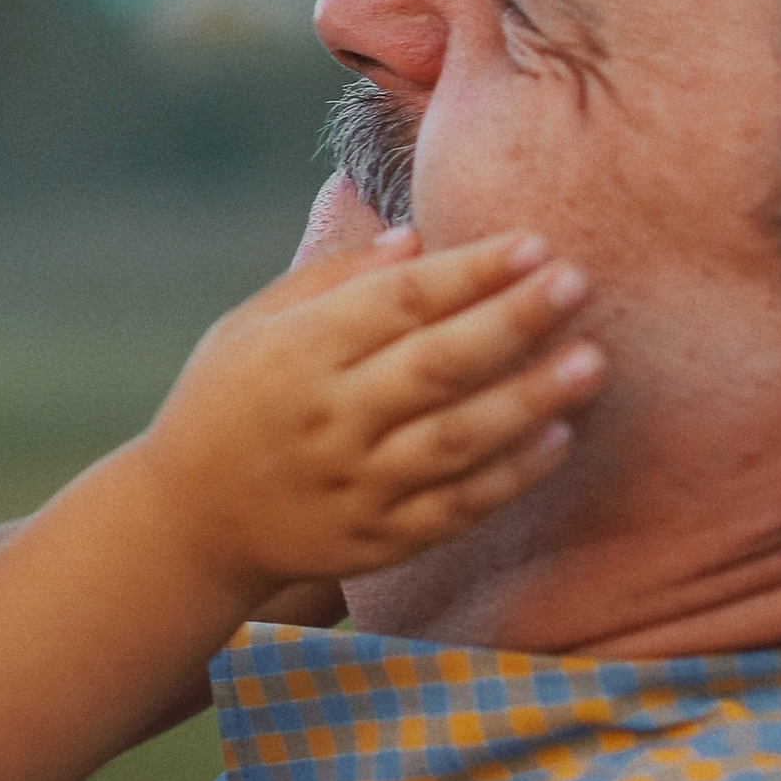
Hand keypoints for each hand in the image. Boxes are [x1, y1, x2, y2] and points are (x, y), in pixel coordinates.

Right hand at [133, 230, 603, 596]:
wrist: (188, 522)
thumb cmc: (224, 402)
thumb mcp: (251, 325)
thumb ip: (331, 280)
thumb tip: (418, 240)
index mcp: (296, 353)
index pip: (398, 303)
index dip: (470, 272)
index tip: (533, 244)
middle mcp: (329, 419)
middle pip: (438, 365)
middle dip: (513, 321)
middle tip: (577, 283)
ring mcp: (356, 484)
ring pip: (458, 440)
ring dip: (530, 399)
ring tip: (592, 361)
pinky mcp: (378, 540)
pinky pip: (457, 506)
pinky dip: (512, 475)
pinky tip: (559, 438)